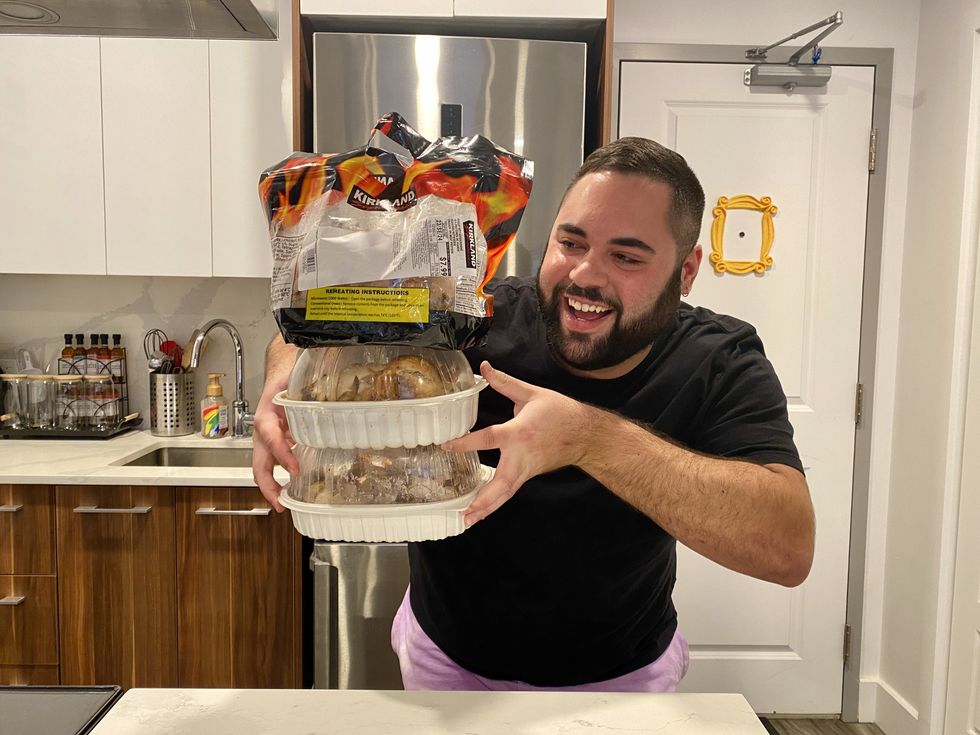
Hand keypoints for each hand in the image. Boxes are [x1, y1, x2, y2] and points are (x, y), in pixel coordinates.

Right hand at [251, 381, 297, 512]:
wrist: (278, 381)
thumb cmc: (283, 382)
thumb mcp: (292, 381)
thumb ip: (306, 385)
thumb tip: (325, 387)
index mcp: (266, 417)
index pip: (271, 438)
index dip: (282, 455)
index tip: (295, 470)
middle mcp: (263, 434)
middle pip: (258, 464)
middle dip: (267, 486)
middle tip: (280, 503)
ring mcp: (268, 443)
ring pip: (263, 469)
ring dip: (272, 488)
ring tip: (285, 504)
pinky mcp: (277, 448)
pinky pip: (275, 466)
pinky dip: (281, 480)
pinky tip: (295, 489)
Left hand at [442, 361, 591, 525]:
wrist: (586, 434)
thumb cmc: (560, 413)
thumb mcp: (532, 393)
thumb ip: (505, 382)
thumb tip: (483, 367)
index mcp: (520, 432)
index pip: (489, 438)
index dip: (467, 443)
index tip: (447, 446)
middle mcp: (522, 456)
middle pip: (501, 483)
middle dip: (483, 500)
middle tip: (465, 513)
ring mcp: (527, 469)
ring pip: (506, 493)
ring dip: (487, 508)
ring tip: (468, 521)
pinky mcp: (529, 475)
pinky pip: (510, 491)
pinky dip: (496, 503)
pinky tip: (481, 511)